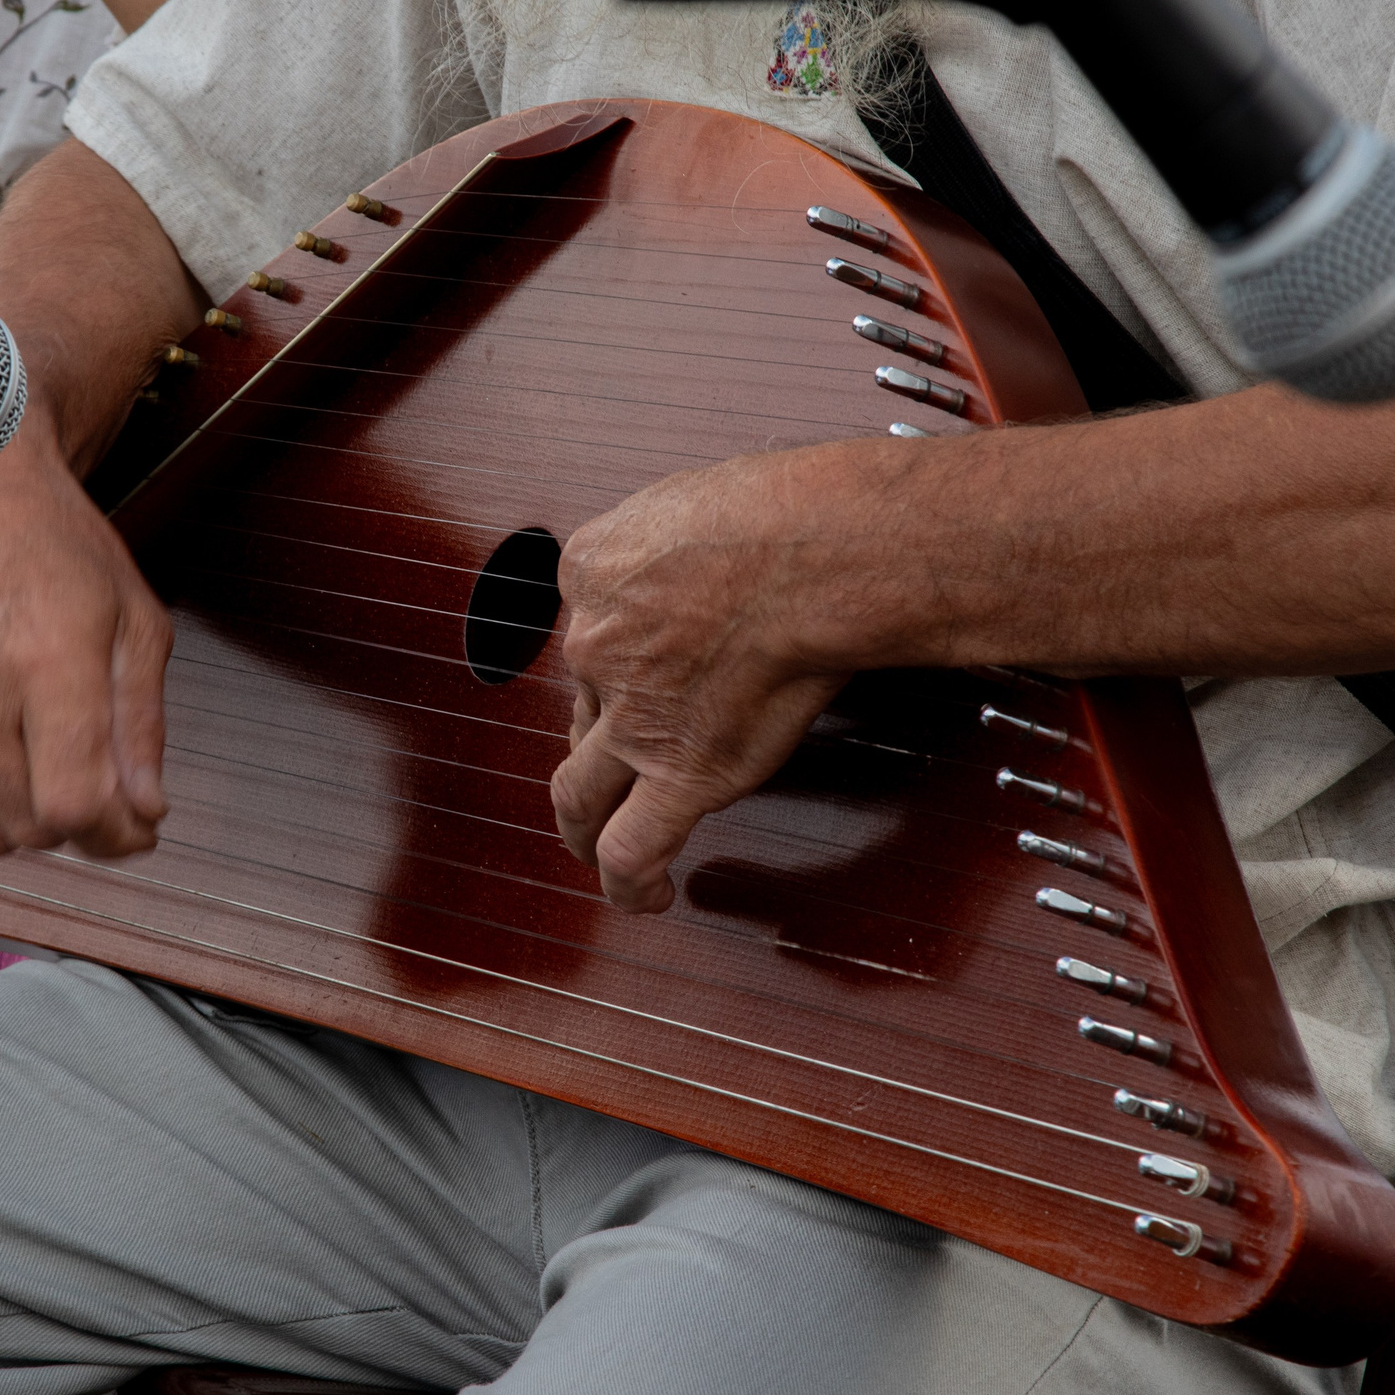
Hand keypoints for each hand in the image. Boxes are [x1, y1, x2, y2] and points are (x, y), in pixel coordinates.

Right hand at [0, 420, 171, 856]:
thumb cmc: (63, 557)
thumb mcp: (138, 624)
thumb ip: (143, 726)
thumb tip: (145, 814)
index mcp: (47, 660)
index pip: (72, 804)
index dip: (114, 837)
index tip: (136, 828)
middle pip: (28, 829)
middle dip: (77, 828)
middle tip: (95, 789)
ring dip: (21, 823)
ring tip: (41, 767)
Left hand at [550, 450, 865, 912]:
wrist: (817, 550)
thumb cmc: (786, 509)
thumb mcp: (697, 495)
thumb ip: (680, 536)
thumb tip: (709, 548)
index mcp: (593, 569)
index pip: (587, 628)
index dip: (613, 655)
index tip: (637, 666)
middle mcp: (594, 644)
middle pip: (578, 708)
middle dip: (593, 738)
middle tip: (613, 758)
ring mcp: (630, 717)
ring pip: (577, 792)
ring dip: (581, 826)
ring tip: (593, 848)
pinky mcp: (678, 771)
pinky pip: (633, 848)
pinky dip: (629, 884)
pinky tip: (646, 899)